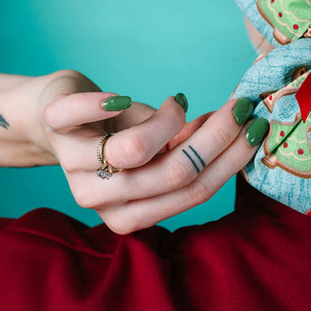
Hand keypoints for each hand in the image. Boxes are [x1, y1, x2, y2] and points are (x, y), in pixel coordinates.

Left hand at [40, 71, 267, 233]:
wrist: (53, 118)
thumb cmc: (115, 134)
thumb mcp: (155, 152)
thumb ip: (187, 151)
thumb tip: (240, 128)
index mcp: (129, 212)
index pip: (194, 191)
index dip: (231, 159)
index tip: (257, 127)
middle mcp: (100, 198)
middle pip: (174, 173)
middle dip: (218, 136)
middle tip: (241, 106)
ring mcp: (74, 165)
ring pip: (136, 151)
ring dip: (172, 120)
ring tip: (178, 103)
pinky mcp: (55, 124)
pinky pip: (75, 115)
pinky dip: (102, 102)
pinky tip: (122, 97)